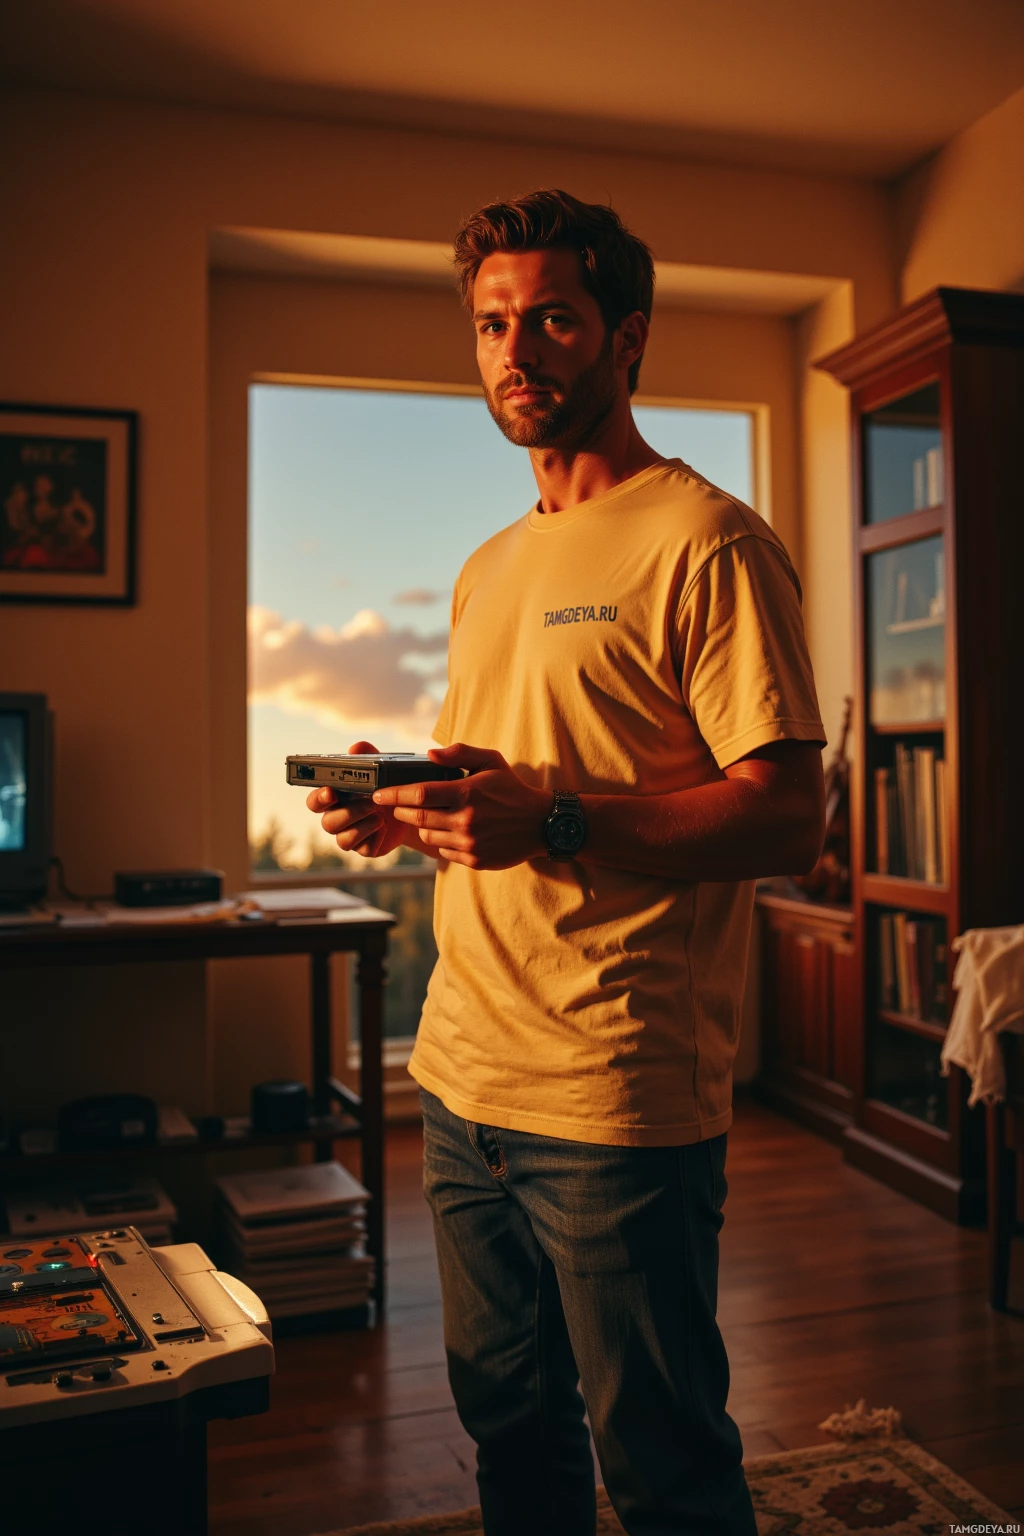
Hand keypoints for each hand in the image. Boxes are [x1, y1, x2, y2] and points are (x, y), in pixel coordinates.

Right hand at [306, 740, 408, 858]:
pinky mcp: (365, 848)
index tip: (330, 792)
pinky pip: (364, 849)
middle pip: (328, 823)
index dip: (319, 798)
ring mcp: (349, 835)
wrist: (409, 808)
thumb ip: (367, 756)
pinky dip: (374, 838)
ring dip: (361, 827)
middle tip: (369, 803)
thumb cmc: (385, 786)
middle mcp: (337, 819)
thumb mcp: (380, 767)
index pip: (315, 802)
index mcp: (334, 799)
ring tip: (379, 816)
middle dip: (348, 813)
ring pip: (343, 840)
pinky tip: (384, 827)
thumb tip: (356, 748)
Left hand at [372, 742, 549, 869]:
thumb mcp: (491, 761)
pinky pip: (443, 852)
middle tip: (396, 805)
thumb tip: (430, 754)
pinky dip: (440, 841)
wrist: (541, 824)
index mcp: (467, 793)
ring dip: (422, 826)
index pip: (419, 794)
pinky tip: (451, 831)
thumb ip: (460, 753)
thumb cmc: (512, 789)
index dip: (393, 794)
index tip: (378, 794)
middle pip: (417, 817)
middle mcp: (466, 820)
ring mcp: (470, 843)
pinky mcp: (474, 860)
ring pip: (428, 836)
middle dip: (401, 810)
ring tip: (430, 816)